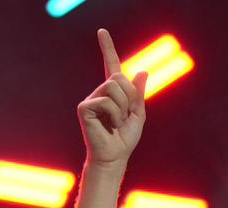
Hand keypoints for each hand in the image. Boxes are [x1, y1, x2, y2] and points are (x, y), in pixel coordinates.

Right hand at [77, 29, 147, 170]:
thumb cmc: (125, 139)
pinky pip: (107, 101)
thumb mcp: (138, 114)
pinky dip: (115, 114)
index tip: (102, 31)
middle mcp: (99, 92)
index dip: (107, 48)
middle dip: (130, 97)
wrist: (115, 157)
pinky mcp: (84, 107)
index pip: (111, 66)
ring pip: (113, 87)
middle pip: (119, 78)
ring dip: (123, 107)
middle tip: (126, 115)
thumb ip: (138, 94)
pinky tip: (110, 125)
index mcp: (112, 92)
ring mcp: (90, 99)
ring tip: (118, 122)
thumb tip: (142, 71)